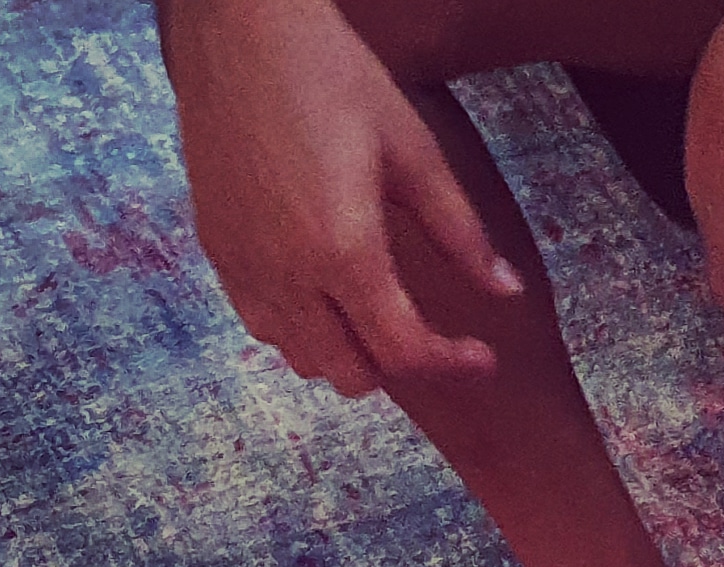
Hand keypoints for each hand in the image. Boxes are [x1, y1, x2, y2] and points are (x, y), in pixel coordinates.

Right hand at [158, 0, 519, 393]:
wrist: (239, 27)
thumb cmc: (331, 74)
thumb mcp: (413, 151)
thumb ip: (460, 232)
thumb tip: (506, 289)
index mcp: (343, 249)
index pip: (403, 352)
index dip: (450, 364)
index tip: (480, 356)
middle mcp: (287, 273)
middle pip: (351, 376)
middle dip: (397, 364)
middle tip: (426, 330)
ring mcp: (244, 266)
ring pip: (303, 360)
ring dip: (345, 352)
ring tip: (374, 311)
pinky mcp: (217, 250)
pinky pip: (261, 325)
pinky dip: (300, 329)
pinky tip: (323, 291)